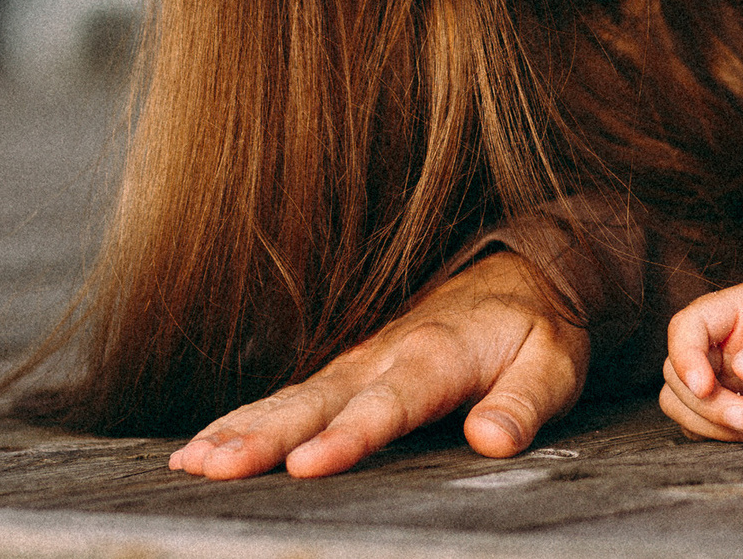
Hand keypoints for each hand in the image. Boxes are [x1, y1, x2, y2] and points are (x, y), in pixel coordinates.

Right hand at [166, 250, 588, 479]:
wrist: (523, 273)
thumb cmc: (537, 326)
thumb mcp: (554, 363)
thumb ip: (523, 402)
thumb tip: (494, 441)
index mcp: (437, 356)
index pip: (389, 403)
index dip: (349, 436)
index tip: (308, 465)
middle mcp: (385, 356)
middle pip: (318, 402)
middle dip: (263, 436)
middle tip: (212, 468)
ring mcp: (358, 363)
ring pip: (290, 399)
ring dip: (237, 429)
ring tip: (189, 465)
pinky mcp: (345, 372)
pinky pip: (288, 398)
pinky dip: (240, 421)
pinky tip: (198, 452)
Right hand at [659, 282, 742, 440]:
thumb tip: (742, 365)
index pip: (689, 326)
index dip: (686, 355)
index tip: (707, 384)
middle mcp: (735, 342)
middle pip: (680, 369)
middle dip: (703, 400)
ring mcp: (740, 379)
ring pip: (685, 401)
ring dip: (708, 421)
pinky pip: (709, 426)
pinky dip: (721, 436)